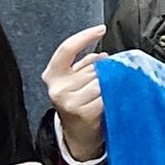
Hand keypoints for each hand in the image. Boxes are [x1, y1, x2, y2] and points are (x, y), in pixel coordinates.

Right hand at [43, 25, 107, 164]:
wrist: (78, 135)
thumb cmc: (79, 103)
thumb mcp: (75, 81)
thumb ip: (85, 65)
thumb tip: (102, 55)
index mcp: (52, 75)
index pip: (67, 49)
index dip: (85, 36)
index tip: (101, 29)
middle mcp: (57, 88)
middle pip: (92, 67)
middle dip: (105, 70)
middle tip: (108, 80)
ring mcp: (69, 101)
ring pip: (101, 80)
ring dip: (111, 83)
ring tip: (108, 92)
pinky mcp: (83, 112)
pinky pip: (106, 95)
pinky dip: (113, 95)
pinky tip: (111, 100)